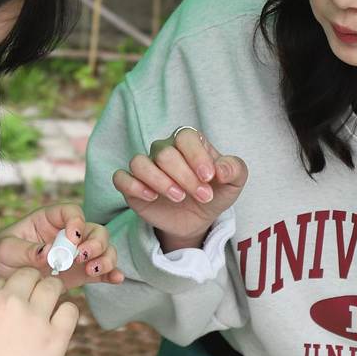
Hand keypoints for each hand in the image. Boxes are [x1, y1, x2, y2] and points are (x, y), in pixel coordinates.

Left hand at [0, 203, 122, 288]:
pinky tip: (116, 279)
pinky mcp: (80, 273)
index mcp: (49, 220)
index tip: (72, 238)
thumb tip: (48, 254)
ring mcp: (75, 254)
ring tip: (93, 271)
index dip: (77, 222)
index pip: (72, 212)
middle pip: (94, 230)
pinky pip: (101, 271)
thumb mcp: (6, 249)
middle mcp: (66, 234)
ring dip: (105, 258)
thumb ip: (27, 250)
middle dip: (96, 242)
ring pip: (103, 250)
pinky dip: (111, 274)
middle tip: (83, 257)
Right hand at [0, 267, 78, 355]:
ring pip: (53, 286)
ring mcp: (34, 319)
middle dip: (33, 284)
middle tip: (36, 298)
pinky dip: (67, 313)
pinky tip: (61, 323)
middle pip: (30, 276)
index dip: (7, 292)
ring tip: (52, 304)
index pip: (2, 280)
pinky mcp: (55, 338)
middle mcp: (9, 302)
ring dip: (53, 293)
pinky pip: (70, 310)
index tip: (11, 306)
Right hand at [110, 126, 247, 251]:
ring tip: (179, 197)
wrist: (198, 219)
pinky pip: (121, 178)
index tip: (209, 177)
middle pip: (165, 154)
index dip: (196, 156)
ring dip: (160, 181)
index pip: (185, 137)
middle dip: (185, 177)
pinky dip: (134, 186)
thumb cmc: (214, 192)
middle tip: (203, 196)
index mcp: (187, 142)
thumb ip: (235, 170)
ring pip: (140, 163)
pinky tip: (152, 197)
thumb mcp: (233, 183)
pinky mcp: (131, 186)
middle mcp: (163, 150)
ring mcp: (146, 167)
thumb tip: (222, 170)